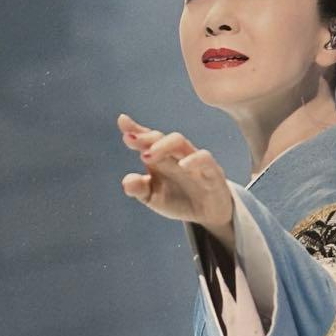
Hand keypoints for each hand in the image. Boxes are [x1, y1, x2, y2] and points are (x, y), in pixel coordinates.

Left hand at [117, 113, 234, 245]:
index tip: (122, 121)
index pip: (148, 139)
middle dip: (146, 137)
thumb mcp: (153, 197)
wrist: (207, 215)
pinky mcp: (212, 172)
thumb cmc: (177, 200)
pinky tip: (182, 165)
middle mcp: (176, 155)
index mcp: (160, 158)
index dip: (135, 129)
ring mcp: (194, 161)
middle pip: (162, 137)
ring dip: (164, 145)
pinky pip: (205, 159)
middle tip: (131, 140)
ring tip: (148, 155)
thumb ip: (139, 189)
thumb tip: (126, 182)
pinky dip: (194, 159)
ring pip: (181, 142)